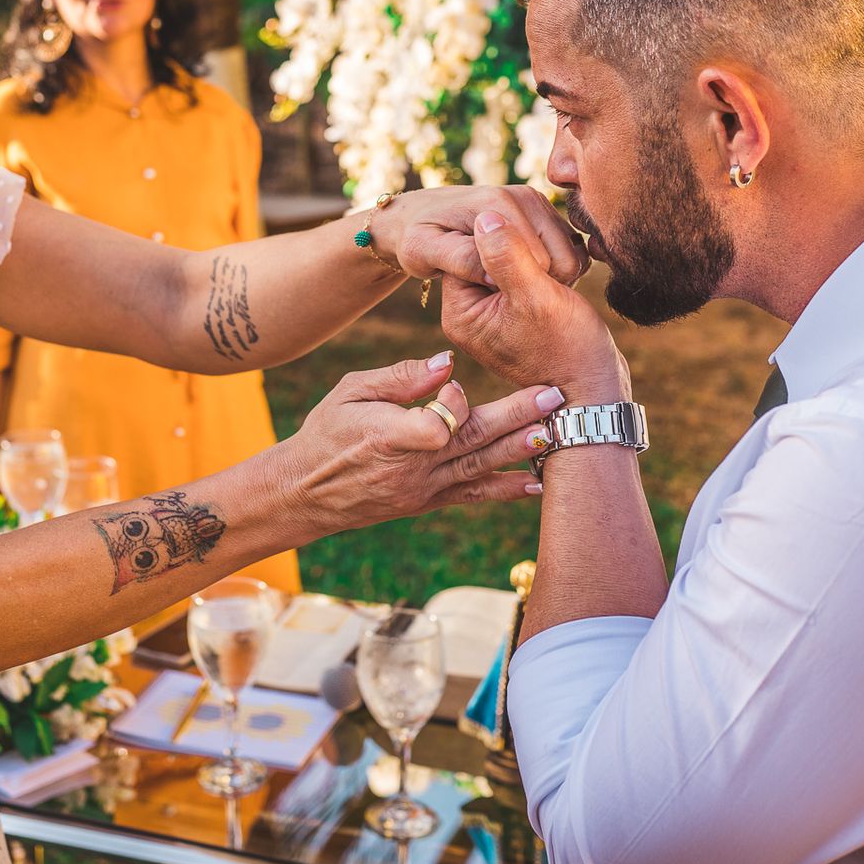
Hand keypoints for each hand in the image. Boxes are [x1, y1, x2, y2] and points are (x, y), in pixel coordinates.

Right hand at [276, 351, 563, 534]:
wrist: (307, 492)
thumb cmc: (327, 431)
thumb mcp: (350, 392)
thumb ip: (399, 377)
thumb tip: (446, 362)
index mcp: (388, 436)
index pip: (437, 423)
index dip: (454, 403)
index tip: (456, 383)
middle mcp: (412, 467)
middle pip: (471, 441)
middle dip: (516, 418)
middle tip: (553, 397)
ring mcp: (423, 488)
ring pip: (480, 468)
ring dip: (521, 450)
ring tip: (556, 432)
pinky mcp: (429, 502)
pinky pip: (473, 495)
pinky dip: (507, 490)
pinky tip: (538, 483)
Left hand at [372, 186, 587, 289]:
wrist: (416, 218)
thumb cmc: (415, 241)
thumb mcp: (425, 254)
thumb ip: (461, 259)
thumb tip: (493, 270)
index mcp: (495, 204)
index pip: (534, 258)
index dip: (521, 284)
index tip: (492, 292)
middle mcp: (519, 195)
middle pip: (557, 252)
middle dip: (538, 280)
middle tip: (503, 292)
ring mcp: (533, 202)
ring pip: (568, 250)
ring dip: (550, 276)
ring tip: (514, 286)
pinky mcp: (541, 212)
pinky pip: (568, 248)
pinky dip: (556, 268)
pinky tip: (525, 277)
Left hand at [442, 211, 628, 404]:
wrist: (595, 389)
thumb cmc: (567, 350)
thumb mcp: (534, 298)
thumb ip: (506, 255)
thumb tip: (484, 216)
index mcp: (461, 310)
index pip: (468, 250)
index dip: (503, 240)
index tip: (535, 261)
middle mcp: (472, 309)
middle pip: (490, 250)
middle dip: (526, 251)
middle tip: (550, 276)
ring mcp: (497, 307)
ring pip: (515, 254)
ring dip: (543, 258)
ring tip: (561, 286)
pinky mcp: (521, 304)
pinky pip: (530, 267)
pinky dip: (552, 267)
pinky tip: (567, 285)